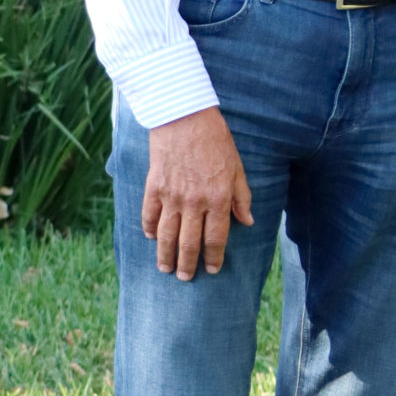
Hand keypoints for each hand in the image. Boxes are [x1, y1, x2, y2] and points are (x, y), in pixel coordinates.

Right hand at [142, 107, 253, 278]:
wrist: (184, 117)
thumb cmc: (216, 141)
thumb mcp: (237, 168)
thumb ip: (242, 197)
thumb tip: (247, 222)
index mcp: (218, 199)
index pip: (216, 238)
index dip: (214, 257)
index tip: (213, 269)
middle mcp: (194, 203)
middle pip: (189, 243)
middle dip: (188, 264)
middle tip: (186, 278)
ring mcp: (171, 197)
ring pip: (166, 236)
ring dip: (166, 255)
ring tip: (165, 268)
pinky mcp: (153, 187)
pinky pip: (149, 216)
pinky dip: (148, 230)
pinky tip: (151, 239)